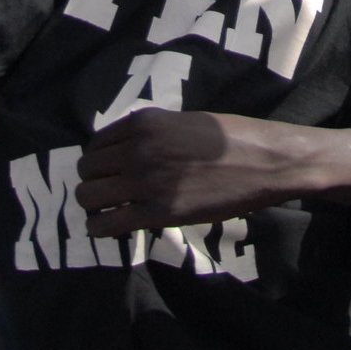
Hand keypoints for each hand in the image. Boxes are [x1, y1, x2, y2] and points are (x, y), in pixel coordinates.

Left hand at [75, 108, 316, 235]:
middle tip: (111, 192)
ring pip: (89, 197)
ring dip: (95, 206)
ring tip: (111, 210)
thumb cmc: (231, 138)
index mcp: (145, 122)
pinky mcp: (157, 212)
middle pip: (86, 171)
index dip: (100, 160)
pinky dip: (101, 228)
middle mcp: (139, 148)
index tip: (110, 171)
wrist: (264, 161)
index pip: (96, 144)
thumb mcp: (186, 121)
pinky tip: (115, 227)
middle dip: (94, 182)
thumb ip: (153, 133)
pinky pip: (105, 225)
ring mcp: (146, 181)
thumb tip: (126, 150)